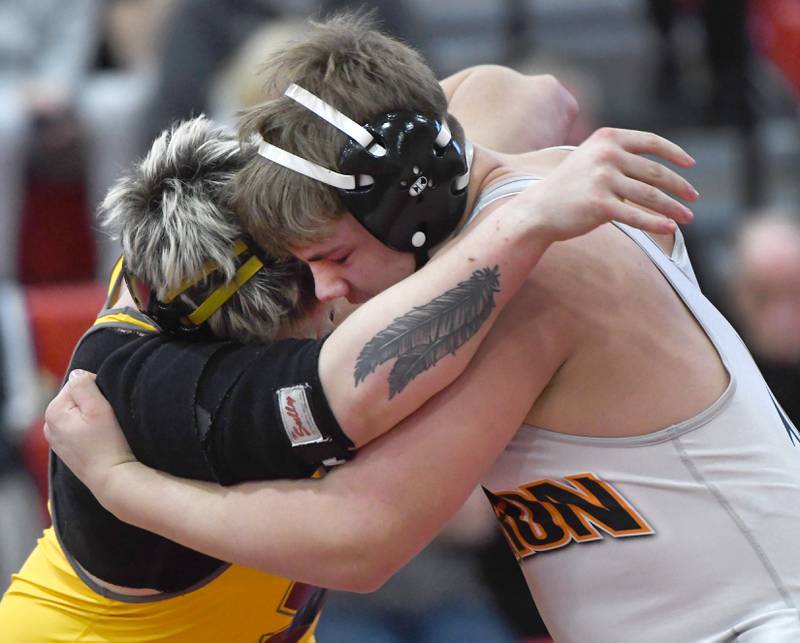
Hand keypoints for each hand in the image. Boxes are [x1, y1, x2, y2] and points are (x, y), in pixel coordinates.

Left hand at [44, 370, 135, 491]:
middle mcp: (48, 424)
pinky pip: (78, 427)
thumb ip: (84, 385)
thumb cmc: (108, 444)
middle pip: (76, 398)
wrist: (112, 478)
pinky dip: (89, 429)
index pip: (78, 383)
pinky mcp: (66, 448)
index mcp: (53, 411)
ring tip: (104, 430)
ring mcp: (56, 438)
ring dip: (92, 416)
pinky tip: (99, 439)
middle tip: (108, 419)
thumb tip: (77, 373)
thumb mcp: (98, 408)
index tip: (108, 406)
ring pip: (78, 412)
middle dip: (93, 403)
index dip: (98, 390)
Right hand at [522, 127, 697, 242]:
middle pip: (654, 172)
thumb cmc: (567, 188)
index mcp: (606, 139)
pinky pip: (635, 215)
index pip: (650, 142)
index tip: (690, 165)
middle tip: (693, 198)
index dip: (674, 154)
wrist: (536, 210)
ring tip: (687, 218)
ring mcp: (602, 179)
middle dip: (678, 187)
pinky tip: (670, 229)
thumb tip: (659, 174)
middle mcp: (605, 155)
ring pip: (649, 195)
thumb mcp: (590, 160)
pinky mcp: (599, 204)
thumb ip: (619, 157)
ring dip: (672, 208)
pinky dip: (656, 223)